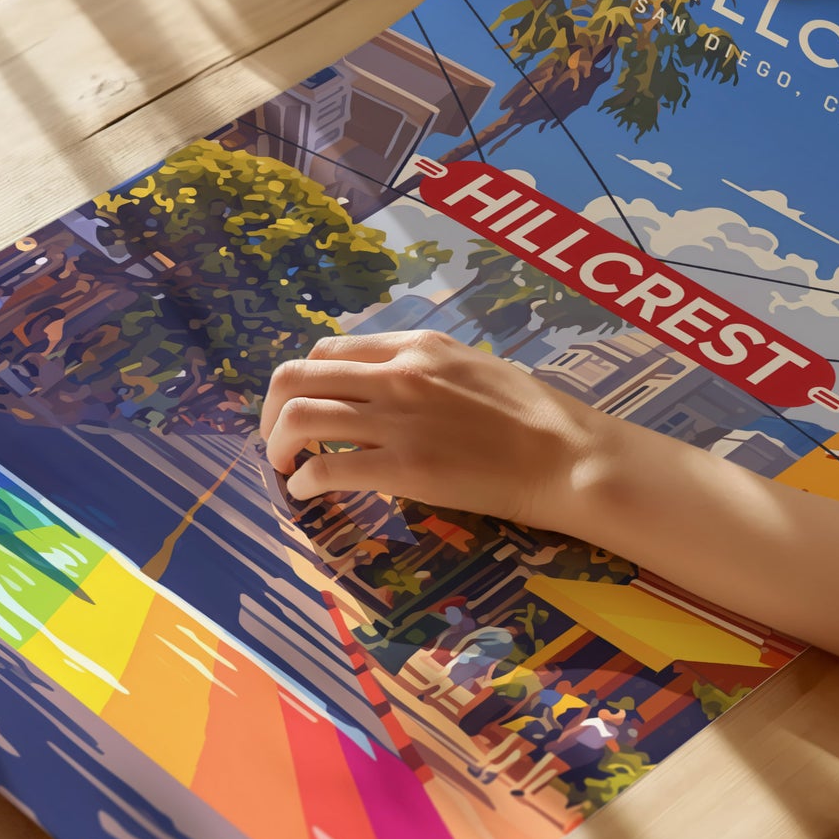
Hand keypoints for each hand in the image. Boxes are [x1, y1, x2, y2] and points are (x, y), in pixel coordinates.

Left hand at [259, 331, 607, 527]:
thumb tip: (385, 382)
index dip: (304, 380)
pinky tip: (308, 493)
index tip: (303, 406)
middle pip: (297, 377)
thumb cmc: (531, 415)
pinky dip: (304, 481)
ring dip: (278, 445)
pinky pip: (327, 467)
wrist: (566, 455)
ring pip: (300, 417)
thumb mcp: (472, 366)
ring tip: (285, 467)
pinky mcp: (404, 467)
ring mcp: (398, 420)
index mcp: (415, 345)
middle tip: (277, 440)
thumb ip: (423, 367)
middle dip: (272, 411)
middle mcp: (397, 373)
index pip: (329, 348)